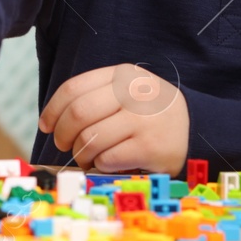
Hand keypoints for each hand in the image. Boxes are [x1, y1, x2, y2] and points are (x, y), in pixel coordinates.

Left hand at [38, 64, 188, 174]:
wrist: (195, 128)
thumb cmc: (148, 114)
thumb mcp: (125, 93)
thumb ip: (94, 98)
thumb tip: (51, 122)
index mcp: (122, 75)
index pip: (73, 88)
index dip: (52, 110)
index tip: (46, 126)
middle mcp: (134, 93)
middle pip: (78, 114)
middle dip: (63, 135)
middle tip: (65, 146)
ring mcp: (144, 119)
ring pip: (90, 139)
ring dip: (82, 154)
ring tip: (89, 158)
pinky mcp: (150, 147)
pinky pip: (107, 159)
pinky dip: (100, 165)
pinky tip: (109, 163)